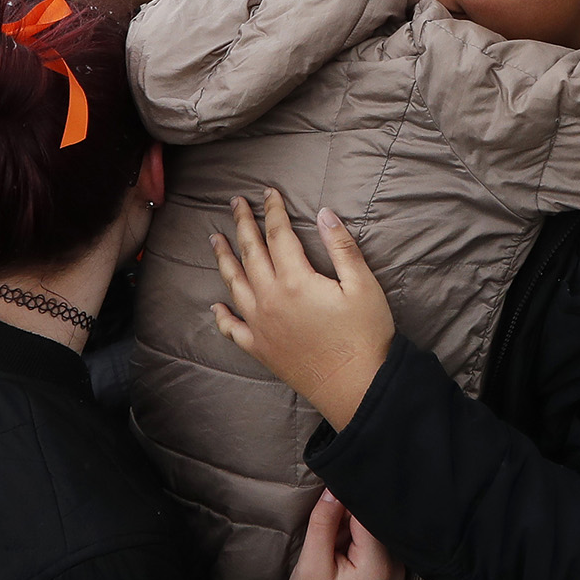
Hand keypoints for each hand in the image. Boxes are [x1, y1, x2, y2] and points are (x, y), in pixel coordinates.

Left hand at [210, 190, 392, 429]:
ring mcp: (261, 326)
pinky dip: (222, 315)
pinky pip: (233, 329)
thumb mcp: (362, 285)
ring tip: (215, 240)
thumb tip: (324, 214)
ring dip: (224, 259)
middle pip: (251, 253)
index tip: (268, 192)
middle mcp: (270, 300)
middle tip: (235, 203)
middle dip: (243, 225)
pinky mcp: (260, 349)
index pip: (279, 235)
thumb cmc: (365, 335)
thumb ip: (341, 247)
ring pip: (234, 284)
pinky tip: (216, 305)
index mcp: (295, 281)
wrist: (356, 386)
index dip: (274, 211)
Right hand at [280, 489, 405, 579]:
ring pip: (373, 527)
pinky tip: (340, 551)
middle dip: (348, 515)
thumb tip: (334, 488)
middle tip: (326, 530)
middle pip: (374, 520)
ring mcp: (396, 570)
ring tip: (332, 548)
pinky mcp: (388, 570)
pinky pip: (374, 540)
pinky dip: (355, 538)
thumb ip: (324, 523)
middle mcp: (396, 567)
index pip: (370, 515)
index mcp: (379, 568)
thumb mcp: (310, 565)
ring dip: (351, 527)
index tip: (329, 494)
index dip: (348, 500)